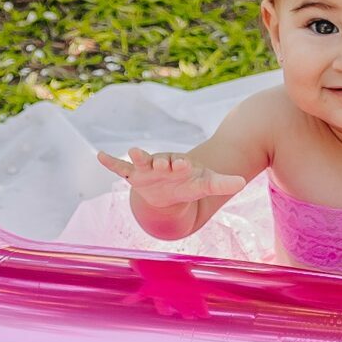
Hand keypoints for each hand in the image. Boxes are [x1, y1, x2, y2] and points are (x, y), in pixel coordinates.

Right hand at [97, 148, 246, 209]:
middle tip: (162, 162)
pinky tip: (99, 155)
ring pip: (140, 160)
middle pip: (161, 161)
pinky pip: (119, 168)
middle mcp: (162, 164)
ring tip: (133, 151)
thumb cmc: (188, 184)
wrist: (169, 190)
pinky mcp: (133, 175)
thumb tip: (242, 182)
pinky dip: (110, 162)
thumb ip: (222, 183)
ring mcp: (146, 168)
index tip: (183, 164)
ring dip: (137, 156)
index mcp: (179, 165)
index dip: (181, 165)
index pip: (181, 164)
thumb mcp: (205, 184)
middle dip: (161, 162)